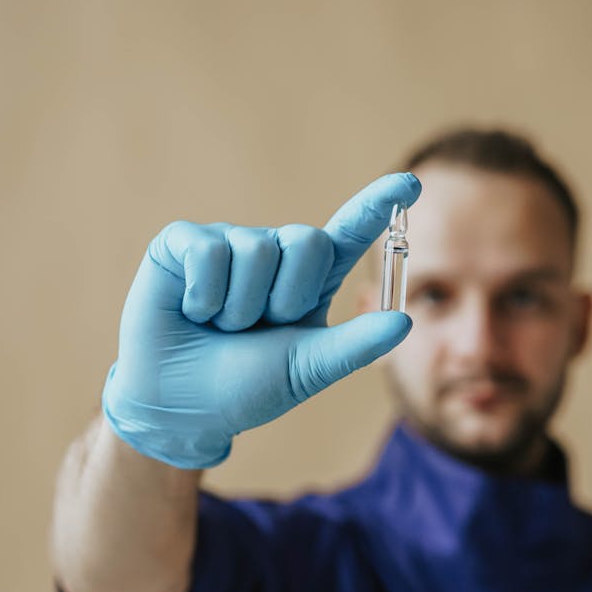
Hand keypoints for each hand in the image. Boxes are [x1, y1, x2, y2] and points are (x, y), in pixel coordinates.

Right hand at [102, 173, 420, 468]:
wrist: (180, 408)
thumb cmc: (245, 388)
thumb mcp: (306, 369)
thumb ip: (355, 345)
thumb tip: (405, 321)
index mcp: (309, 280)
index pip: (349, 233)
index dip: (377, 205)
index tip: (411, 183)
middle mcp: (272, 253)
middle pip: (307, 241)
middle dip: (286, 298)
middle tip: (258, 328)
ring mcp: (228, 243)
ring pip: (256, 250)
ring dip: (238, 307)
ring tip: (220, 327)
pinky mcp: (182, 243)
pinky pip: (208, 251)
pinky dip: (203, 296)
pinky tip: (192, 312)